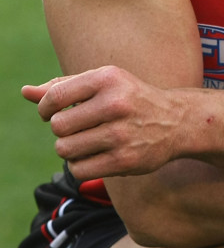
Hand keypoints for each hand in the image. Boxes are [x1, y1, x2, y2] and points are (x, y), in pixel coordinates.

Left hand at [22, 65, 184, 178]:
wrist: (176, 120)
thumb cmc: (130, 98)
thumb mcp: (102, 83)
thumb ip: (63, 86)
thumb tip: (24, 92)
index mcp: (108, 78)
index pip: (55, 96)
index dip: (44, 108)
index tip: (53, 112)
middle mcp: (115, 103)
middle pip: (57, 126)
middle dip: (62, 129)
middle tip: (79, 127)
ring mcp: (120, 133)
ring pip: (65, 149)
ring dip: (69, 149)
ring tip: (86, 141)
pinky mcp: (124, 159)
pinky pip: (78, 169)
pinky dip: (79, 165)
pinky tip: (94, 155)